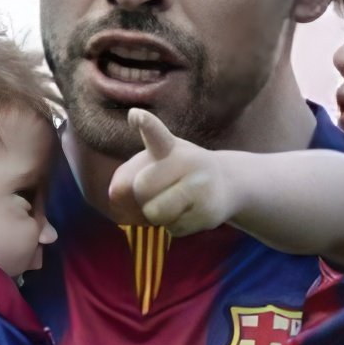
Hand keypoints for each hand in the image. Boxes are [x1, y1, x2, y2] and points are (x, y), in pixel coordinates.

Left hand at [108, 108, 240, 235]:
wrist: (228, 184)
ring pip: (155, 213)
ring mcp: (201, 186)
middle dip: (142, 197)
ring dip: (157, 215)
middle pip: (141, 188)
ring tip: (175, 203)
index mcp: (169, 146)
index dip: (146, 124)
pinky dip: (174, 226)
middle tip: (161, 190)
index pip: (156, 133)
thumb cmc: (180, 171)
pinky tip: (191, 211)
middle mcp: (188, 161)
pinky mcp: (208, 212)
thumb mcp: (157, 160)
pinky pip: (172, 229)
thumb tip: (115, 195)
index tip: (136, 116)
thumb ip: (128, 175)